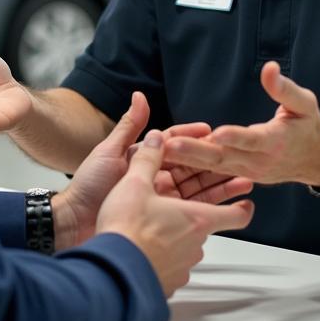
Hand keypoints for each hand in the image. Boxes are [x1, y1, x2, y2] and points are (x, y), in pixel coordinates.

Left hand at [54, 94, 253, 246]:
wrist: (75, 224)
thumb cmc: (89, 186)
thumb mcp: (108, 151)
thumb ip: (129, 127)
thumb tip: (140, 96)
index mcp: (143, 158)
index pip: (175, 144)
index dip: (194, 138)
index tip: (213, 132)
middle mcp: (154, 177)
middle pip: (192, 167)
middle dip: (216, 162)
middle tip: (240, 157)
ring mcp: (159, 199)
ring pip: (196, 189)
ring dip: (220, 185)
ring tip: (244, 180)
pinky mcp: (161, 221)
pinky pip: (190, 213)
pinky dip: (210, 208)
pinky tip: (228, 207)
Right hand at [96, 129, 254, 296]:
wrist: (112, 274)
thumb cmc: (127, 228)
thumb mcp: (135, 183)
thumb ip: (148, 159)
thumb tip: (156, 139)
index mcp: (196, 218)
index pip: (235, 215)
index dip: (241, 207)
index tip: (245, 201)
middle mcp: (196, 245)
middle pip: (205, 226)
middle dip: (194, 213)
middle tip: (180, 202)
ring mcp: (182, 266)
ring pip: (186, 246)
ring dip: (176, 234)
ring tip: (153, 225)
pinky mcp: (167, 283)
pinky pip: (171, 264)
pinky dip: (162, 255)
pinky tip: (143, 247)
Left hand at [162, 61, 319, 186]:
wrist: (313, 158)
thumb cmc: (306, 126)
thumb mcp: (304, 104)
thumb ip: (285, 89)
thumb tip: (269, 68)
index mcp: (276, 142)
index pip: (253, 139)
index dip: (236, 136)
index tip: (217, 133)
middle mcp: (259, 161)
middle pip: (225, 157)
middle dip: (196, 151)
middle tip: (171, 145)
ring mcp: (247, 170)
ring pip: (214, 166)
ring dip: (188, 159)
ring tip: (163, 151)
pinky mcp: (239, 173)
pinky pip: (213, 171)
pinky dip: (193, 165)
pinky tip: (170, 158)